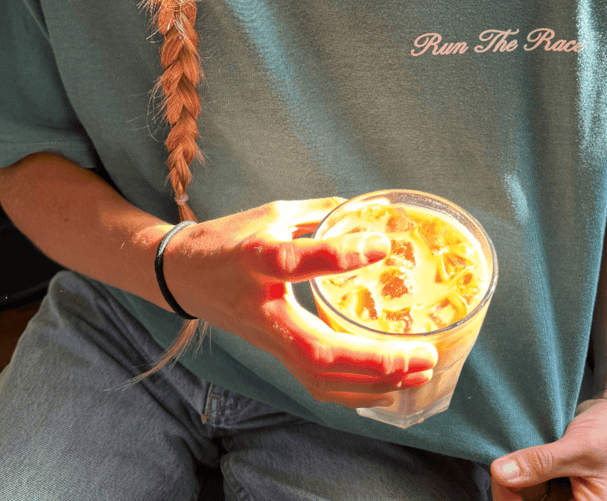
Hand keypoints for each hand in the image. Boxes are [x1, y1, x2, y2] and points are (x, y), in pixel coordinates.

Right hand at [164, 198, 437, 407]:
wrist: (183, 275)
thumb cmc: (229, 240)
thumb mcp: (272, 213)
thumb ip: (321, 215)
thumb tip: (372, 215)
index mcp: (257, 260)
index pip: (296, 262)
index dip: (338, 256)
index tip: (381, 246)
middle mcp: (263, 308)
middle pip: (317, 350)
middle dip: (375, 360)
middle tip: (423, 354)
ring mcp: (267, 339)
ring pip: (318, 379)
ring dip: (373, 383)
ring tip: (418, 374)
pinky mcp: (273, 353)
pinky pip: (315, 383)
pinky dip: (354, 392)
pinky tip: (388, 387)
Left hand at [490, 385, 606, 500]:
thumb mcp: (578, 448)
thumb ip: (540, 463)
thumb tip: (501, 474)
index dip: (513, 499)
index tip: (500, 475)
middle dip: (512, 487)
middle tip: (502, 463)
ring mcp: (565, 497)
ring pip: (526, 494)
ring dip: (515, 477)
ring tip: (514, 457)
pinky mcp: (557, 482)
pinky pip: (531, 481)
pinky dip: (521, 468)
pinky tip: (518, 456)